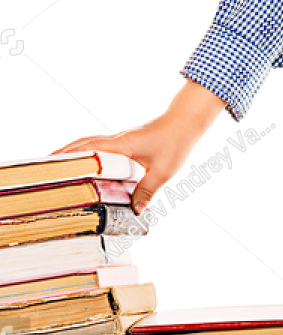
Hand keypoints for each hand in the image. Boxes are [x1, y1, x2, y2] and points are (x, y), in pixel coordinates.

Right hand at [53, 81, 226, 214]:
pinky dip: (87, 154)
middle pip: (81, 144)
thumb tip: (134, 212)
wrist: (185, 123)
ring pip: (89, 144)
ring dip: (73, 153)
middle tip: (44, 168)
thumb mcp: (162, 172)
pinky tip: (86, 167)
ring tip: (57, 168)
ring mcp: (119, 139)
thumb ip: (146, 192)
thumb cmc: (175, 143)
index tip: (50, 166)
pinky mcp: (125, 142)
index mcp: (121, 145)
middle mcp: (116, 140)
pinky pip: (100, 147)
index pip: (87, 150)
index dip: (67, 157)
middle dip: (62, 155)